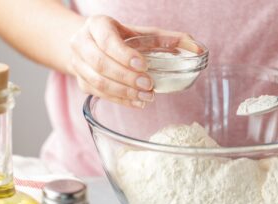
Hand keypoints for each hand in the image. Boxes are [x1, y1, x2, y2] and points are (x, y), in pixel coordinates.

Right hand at [69, 15, 192, 107]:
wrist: (91, 43)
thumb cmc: (123, 38)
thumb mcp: (144, 34)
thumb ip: (170, 40)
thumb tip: (199, 49)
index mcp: (97, 25)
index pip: (107, 40)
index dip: (124, 54)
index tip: (144, 65)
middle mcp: (82, 42)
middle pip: (101, 63)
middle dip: (126, 77)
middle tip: (149, 85)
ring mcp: (78, 63)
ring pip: (97, 82)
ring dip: (124, 92)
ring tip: (146, 97)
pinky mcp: (81, 81)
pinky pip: (98, 94)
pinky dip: (120, 100)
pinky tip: (138, 103)